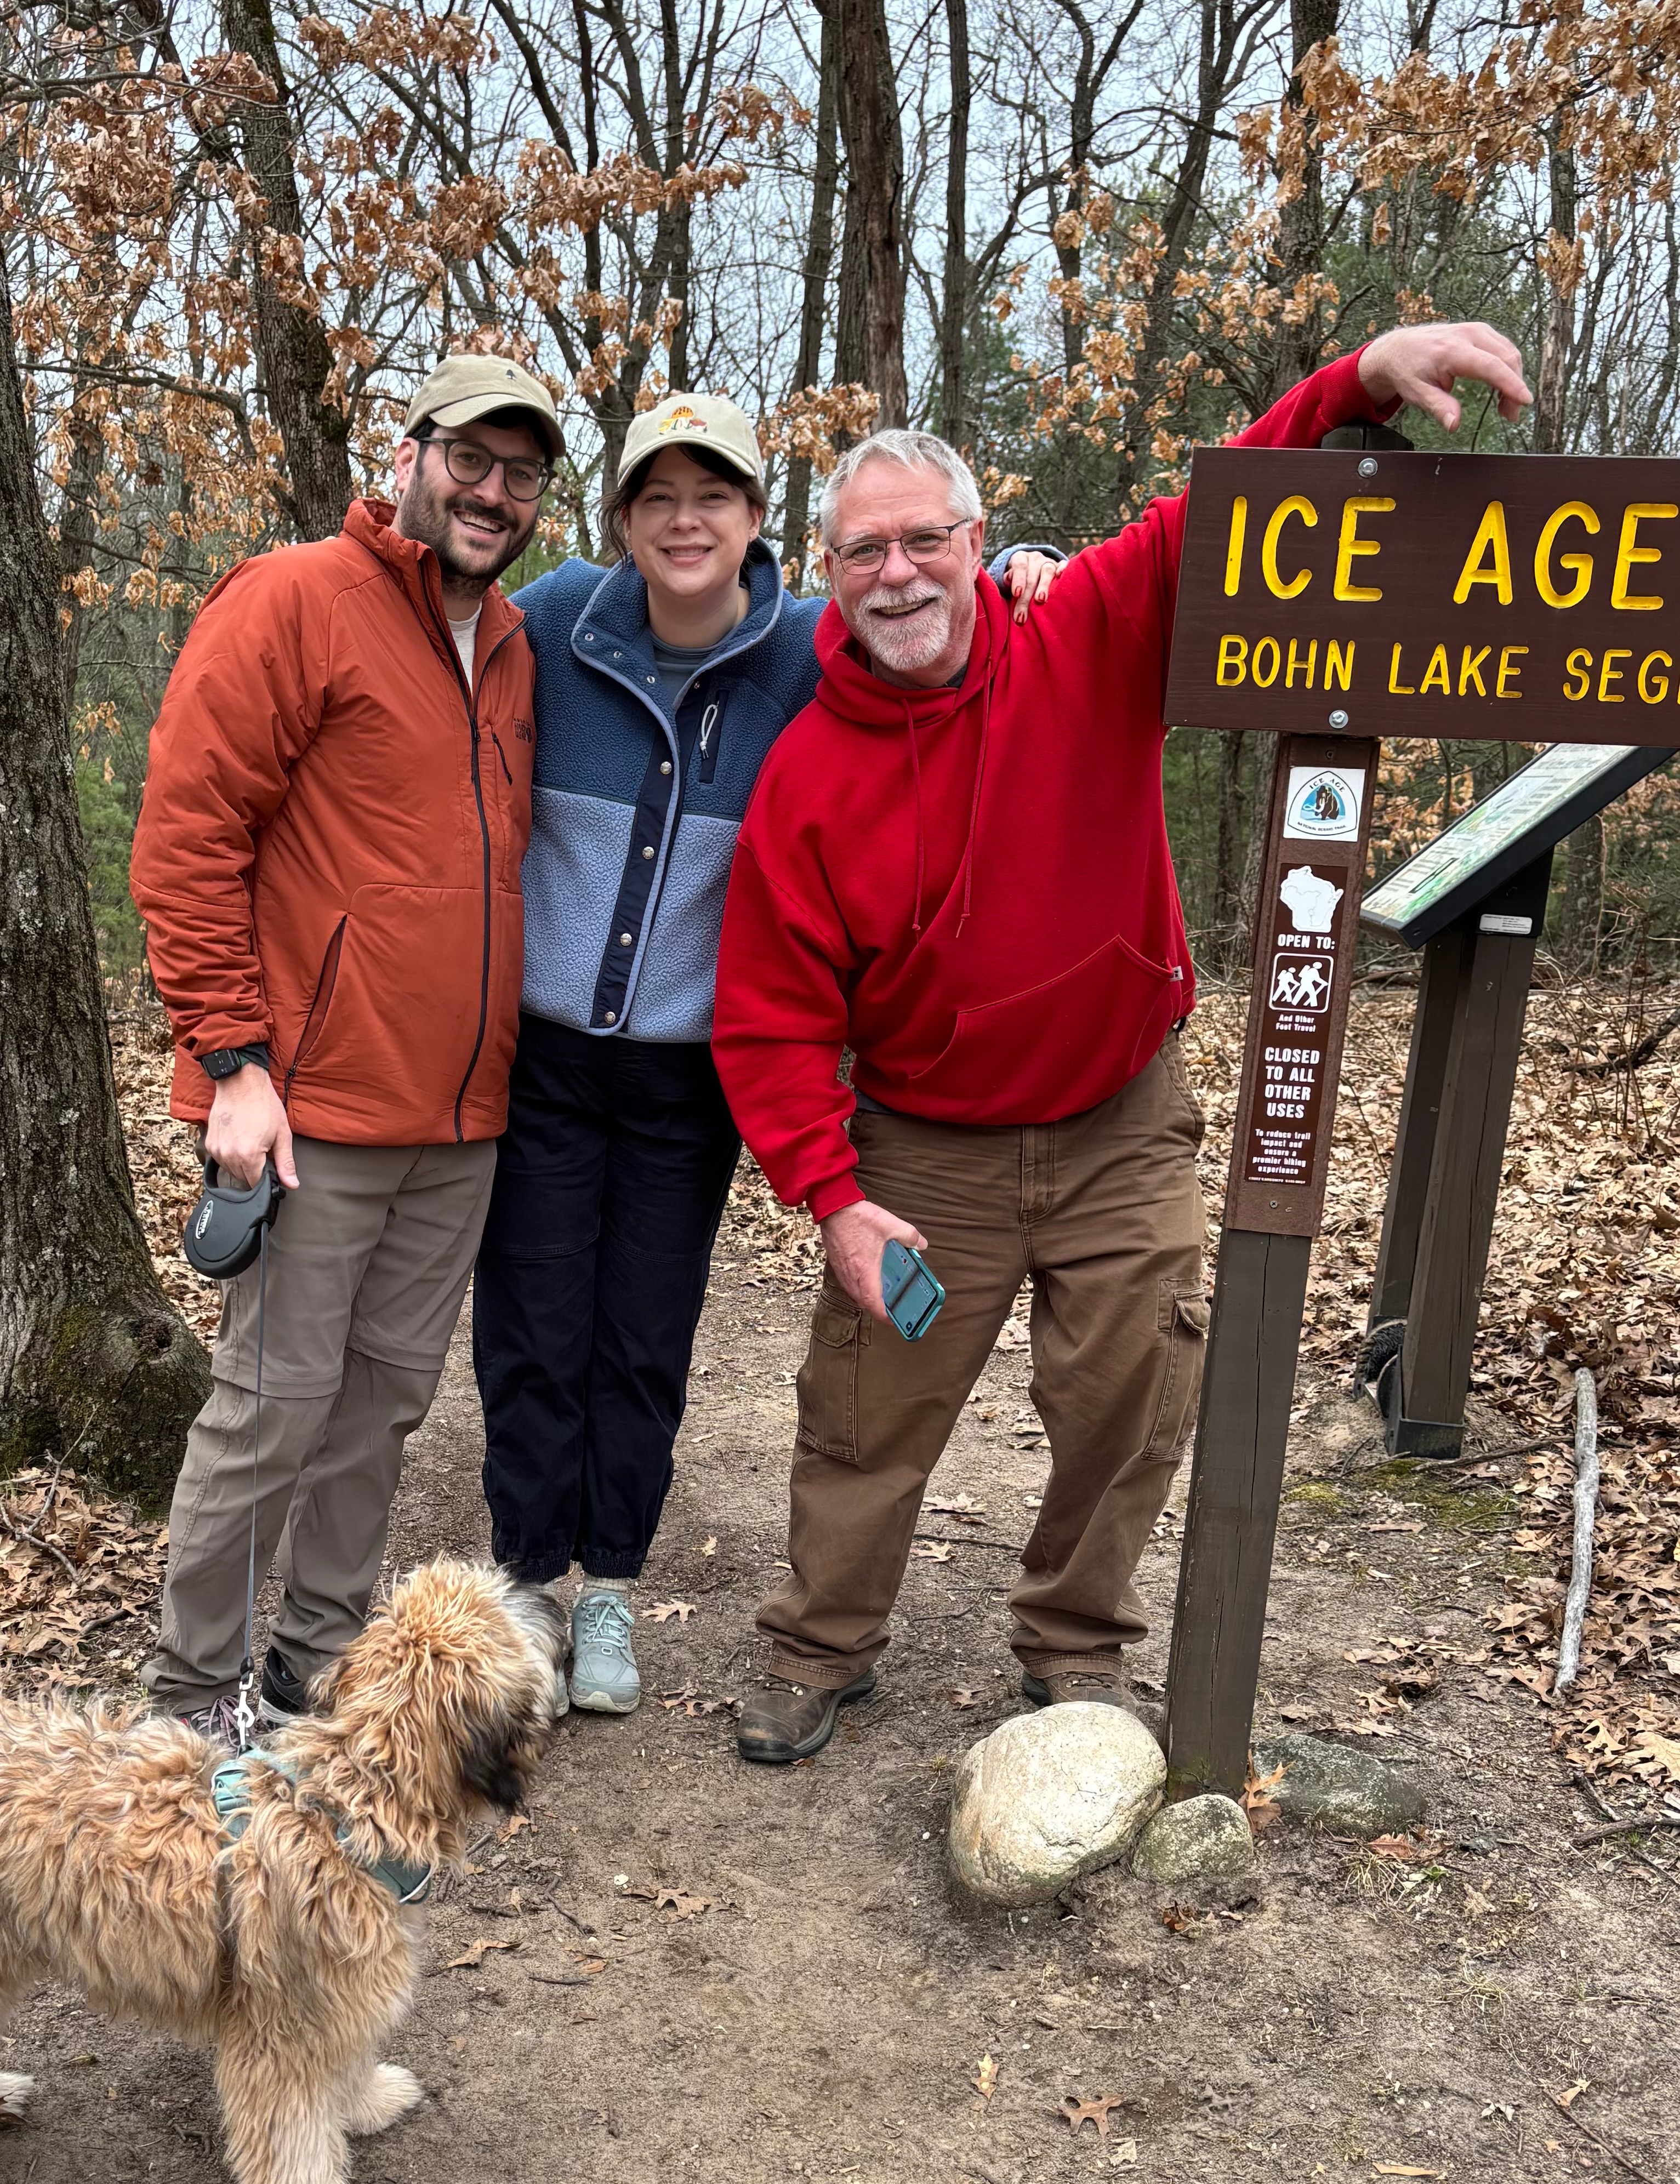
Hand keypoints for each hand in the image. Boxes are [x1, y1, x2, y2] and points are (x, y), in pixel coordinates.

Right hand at [205, 1064, 297, 1190]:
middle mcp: (229, 1156)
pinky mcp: (209, 1144)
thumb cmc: (264, 1105)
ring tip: (251, 1144)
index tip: (272, 1169)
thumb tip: (292, 1184)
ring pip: (231, 1171)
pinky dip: (231, 1157)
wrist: (240, 1082)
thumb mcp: (282, 1134)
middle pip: (243, 1180)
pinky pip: (221, 1160)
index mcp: (248, 1156)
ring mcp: (216, 1150)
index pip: (256, 1184)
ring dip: (242, 1166)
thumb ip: (285, 1162)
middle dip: (255, 1172)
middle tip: (264, 1153)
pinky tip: (239, 1141)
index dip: (267, 1179)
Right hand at [819, 1198, 927, 1321]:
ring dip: (867, 1298)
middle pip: (864, 1302)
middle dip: (877, 1309)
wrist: (833, 1206)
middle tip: (891, 1309)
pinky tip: (868, 1278)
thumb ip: (910, 1236)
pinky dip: (859, 1287)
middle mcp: (851, 1275)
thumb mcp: (891, 1225)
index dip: (883, 1316)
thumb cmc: (858, 1217)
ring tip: (882, 1296)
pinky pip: (848, 1283)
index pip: (873, 1303)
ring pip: (854, 1294)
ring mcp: (842, 1270)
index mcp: (865, 1270)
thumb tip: (921, 1244)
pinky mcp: (836, 1264)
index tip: (894, 1320)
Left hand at [1003, 550, 1065, 625]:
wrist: (1030, 568)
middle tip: (1021, 617)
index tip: (1016, 594)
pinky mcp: (1059, 565)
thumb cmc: (1017, 579)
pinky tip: (1061, 575)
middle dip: (1026, 598)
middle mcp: (1035, 558)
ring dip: (1044, 586)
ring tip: (1041, 600)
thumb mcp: (1008, 578)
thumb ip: (1007, 579)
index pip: (1019, 567)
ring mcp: (1048, 561)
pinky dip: (1063, 569)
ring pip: (1047, 571)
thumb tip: (1008, 579)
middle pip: (1031, 577)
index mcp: (1020, 558)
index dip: (1018, 580)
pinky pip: (1063, 564)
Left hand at [1358, 321, 1531, 431]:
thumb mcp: (1416, 393)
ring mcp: (1476, 330)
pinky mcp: (1480, 331)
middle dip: (1514, 387)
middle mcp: (1468, 334)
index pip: (1491, 366)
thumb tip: (1454, 425)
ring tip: (1505, 407)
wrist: (1399, 348)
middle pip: (1506, 358)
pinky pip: (1503, 348)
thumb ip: (1438, 407)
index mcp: (1452, 350)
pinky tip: (1501, 388)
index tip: (1525, 400)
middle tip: (1510, 415)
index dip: (1511, 384)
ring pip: (1509, 352)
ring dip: (1513, 379)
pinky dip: (1507, 368)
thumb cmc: (1406, 370)